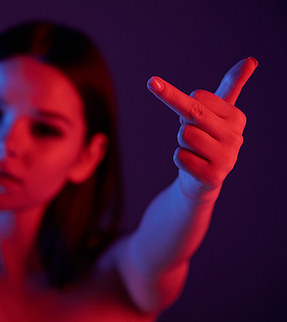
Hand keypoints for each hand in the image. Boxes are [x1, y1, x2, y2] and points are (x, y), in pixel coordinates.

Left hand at [147, 58, 257, 198]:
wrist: (202, 178)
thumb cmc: (206, 138)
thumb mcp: (216, 112)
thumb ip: (231, 86)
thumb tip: (252, 59)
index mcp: (236, 117)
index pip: (199, 96)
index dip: (184, 102)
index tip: (188, 109)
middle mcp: (236, 136)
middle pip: (192, 113)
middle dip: (170, 99)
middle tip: (152, 82)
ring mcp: (227, 158)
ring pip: (184, 135)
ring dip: (181, 142)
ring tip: (195, 150)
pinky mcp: (214, 176)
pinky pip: (179, 156)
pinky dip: (180, 159)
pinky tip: (194, 165)